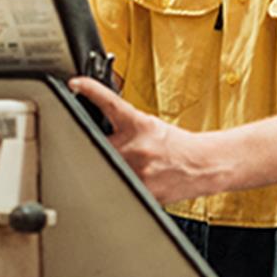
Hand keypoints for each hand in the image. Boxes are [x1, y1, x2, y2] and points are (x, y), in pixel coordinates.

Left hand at [68, 76, 216, 204]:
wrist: (201, 163)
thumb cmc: (174, 143)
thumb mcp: (149, 124)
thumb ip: (123, 124)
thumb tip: (96, 122)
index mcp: (138, 125)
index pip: (109, 102)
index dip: (90, 90)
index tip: (75, 84)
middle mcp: (136, 146)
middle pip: (96, 143)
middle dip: (92, 144)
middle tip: (94, 146)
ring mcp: (138, 171)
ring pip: (105, 168)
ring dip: (106, 166)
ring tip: (125, 166)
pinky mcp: (142, 192)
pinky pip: (118, 187)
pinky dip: (118, 183)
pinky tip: (133, 180)